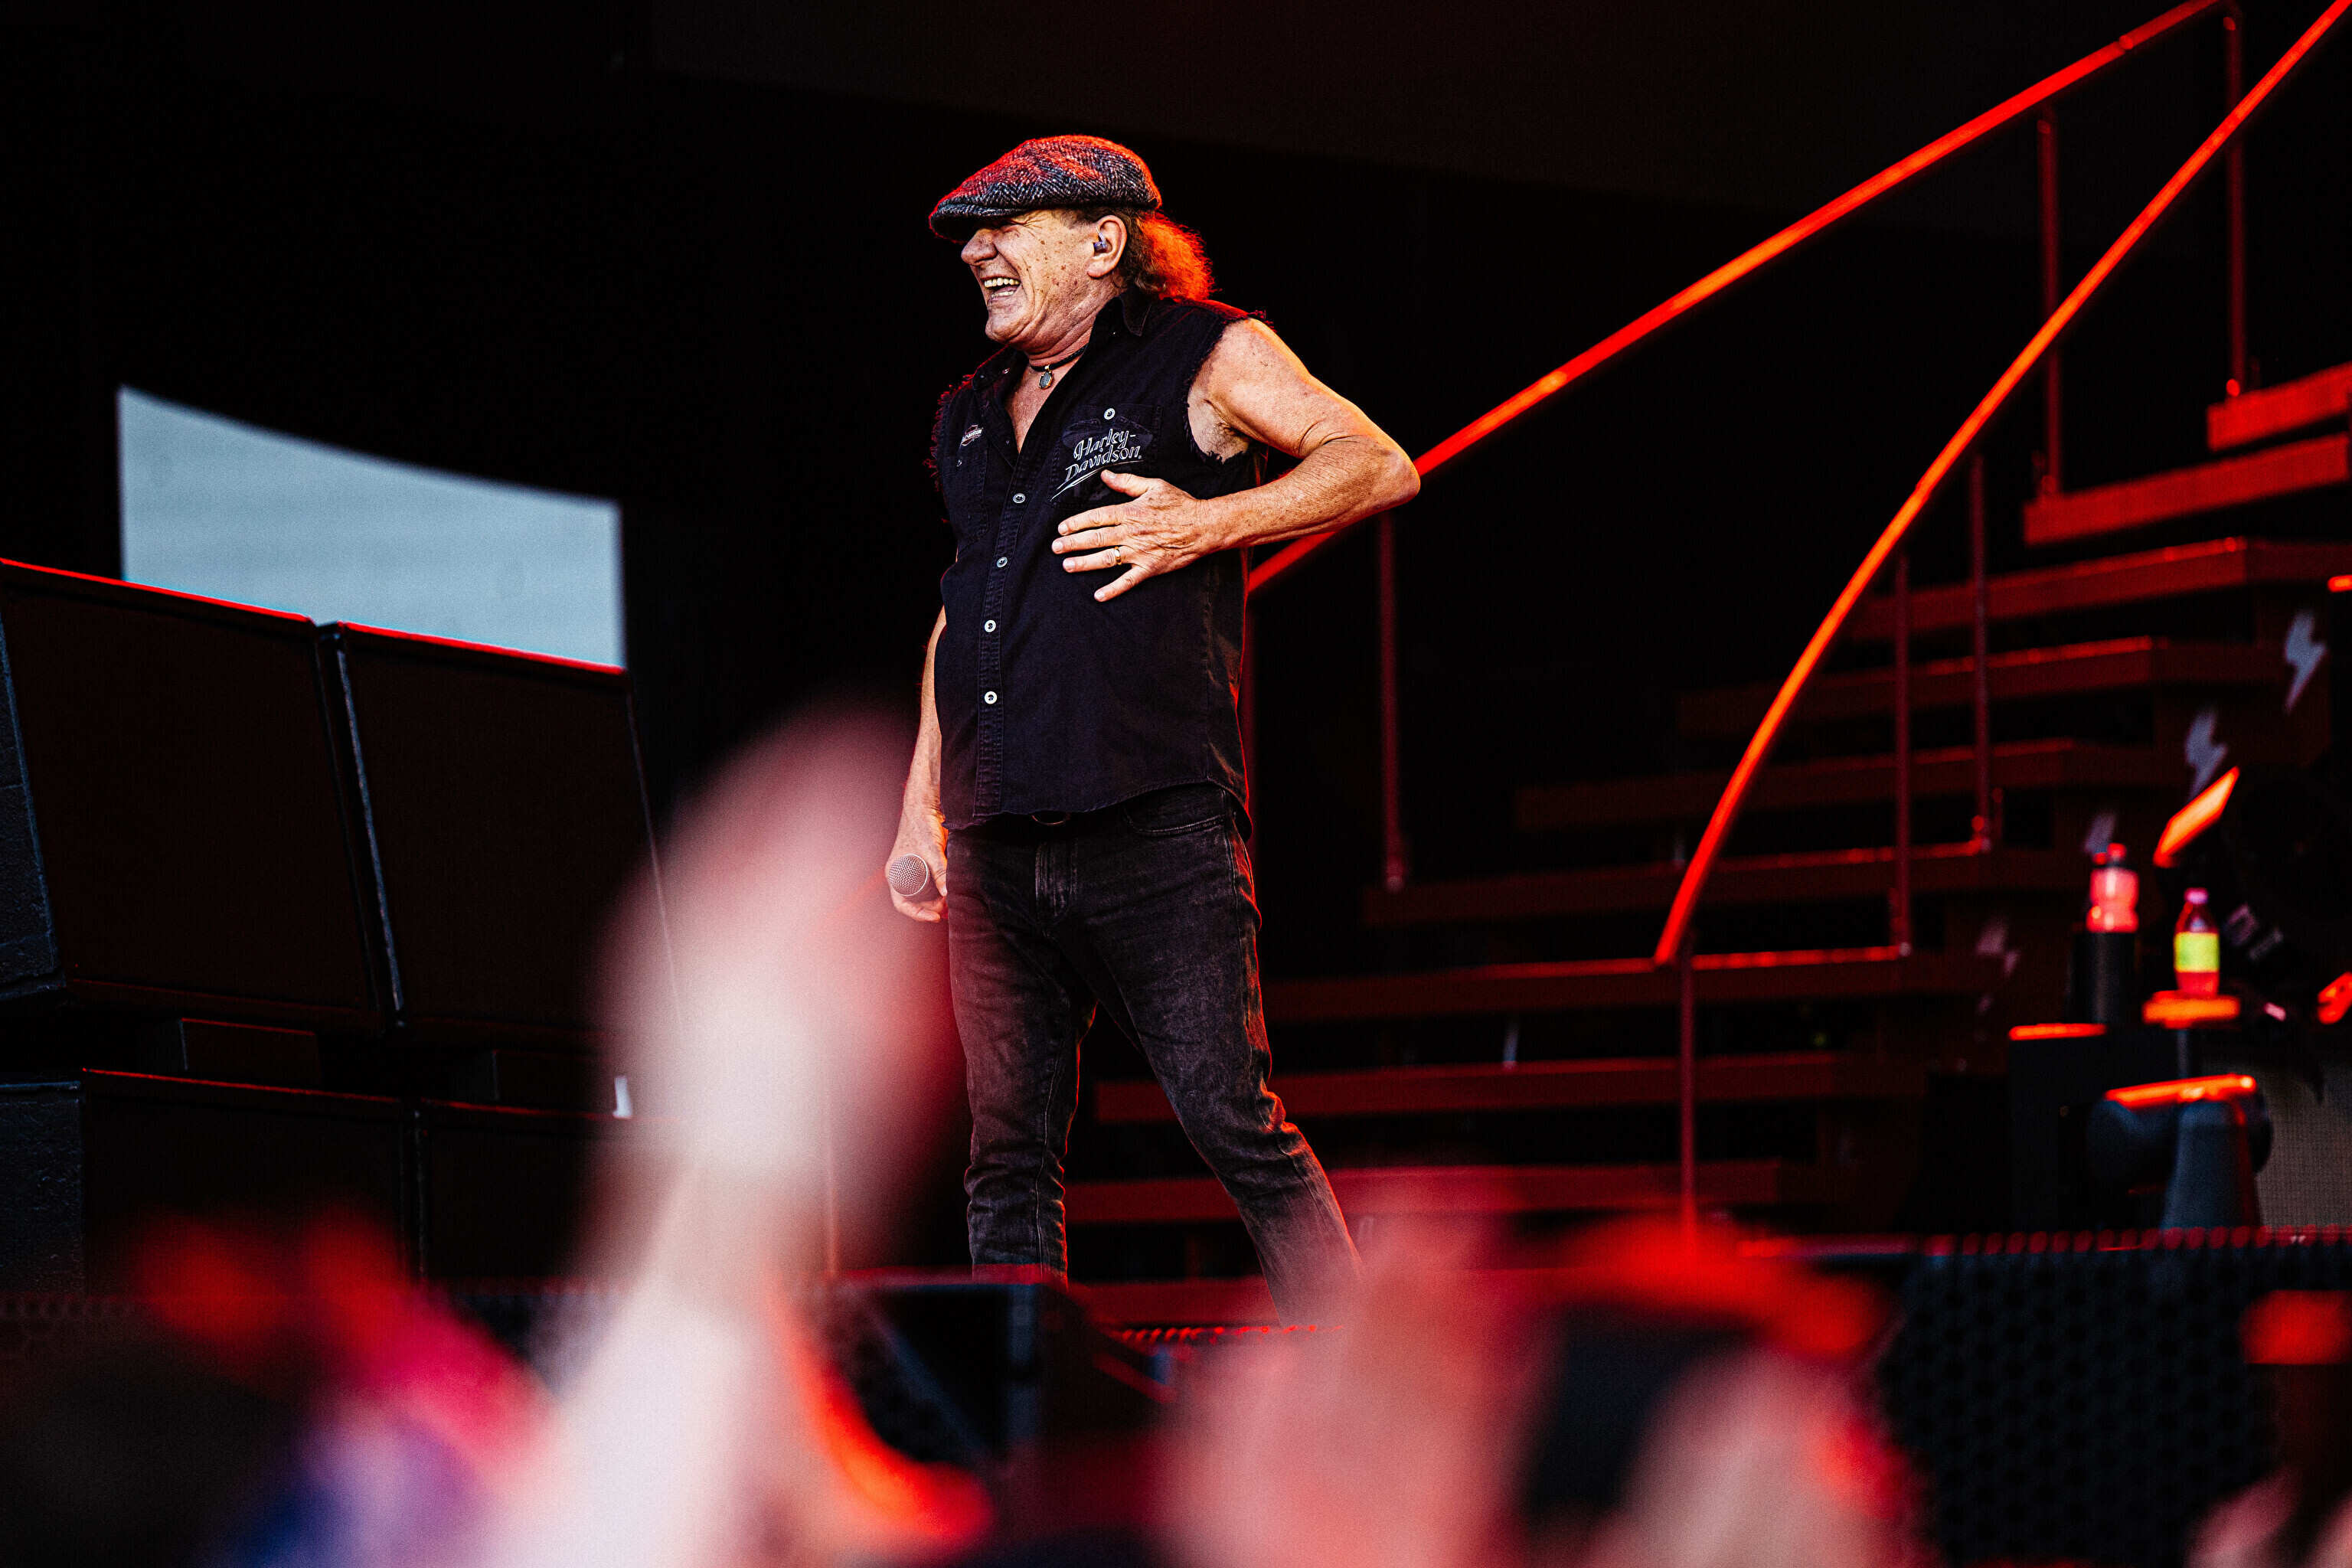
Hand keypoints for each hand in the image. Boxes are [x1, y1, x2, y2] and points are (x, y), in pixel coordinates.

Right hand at [886, 812, 946, 922]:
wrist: (926, 806)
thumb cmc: (921, 825)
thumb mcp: (931, 850)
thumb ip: (940, 871)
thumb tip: (948, 893)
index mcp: (895, 874)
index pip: (902, 904)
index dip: (917, 914)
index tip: (935, 917)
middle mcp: (903, 874)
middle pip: (916, 900)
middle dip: (932, 906)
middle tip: (949, 906)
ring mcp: (914, 870)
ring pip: (925, 893)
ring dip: (938, 899)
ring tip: (952, 901)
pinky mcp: (926, 864)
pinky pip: (932, 883)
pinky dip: (941, 888)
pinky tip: (952, 891)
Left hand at [1051, 470, 1228, 601]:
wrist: (1204, 526)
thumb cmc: (1180, 504)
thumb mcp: (1154, 485)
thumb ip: (1127, 481)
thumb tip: (1105, 475)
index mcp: (1130, 512)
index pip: (1097, 517)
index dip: (1077, 523)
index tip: (1061, 528)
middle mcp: (1131, 533)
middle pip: (1096, 538)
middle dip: (1073, 544)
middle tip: (1055, 548)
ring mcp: (1140, 552)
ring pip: (1106, 559)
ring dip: (1085, 563)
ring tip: (1067, 566)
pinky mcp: (1150, 568)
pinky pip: (1128, 581)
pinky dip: (1113, 589)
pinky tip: (1098, 595)